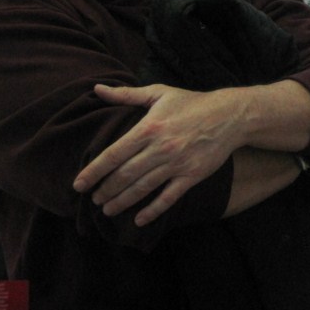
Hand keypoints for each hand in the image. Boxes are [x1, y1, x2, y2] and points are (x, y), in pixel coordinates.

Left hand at [73, 84, 251, 225]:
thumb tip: (98, 89)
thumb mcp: (159, 93)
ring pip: (143, 188)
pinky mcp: (192, 175)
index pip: (113, 154)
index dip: (93, 171)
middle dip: (105, 190)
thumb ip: (127, 95)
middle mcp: (161, 148)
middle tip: (93, 199)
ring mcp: (177, 164)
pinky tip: (139, 220)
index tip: (78, 185)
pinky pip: (169, 198)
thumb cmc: (193, 103)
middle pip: (124, 175)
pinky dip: (153, 211)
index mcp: (149, 128)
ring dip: (122, 202)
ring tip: (107, 210)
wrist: (231, 115)